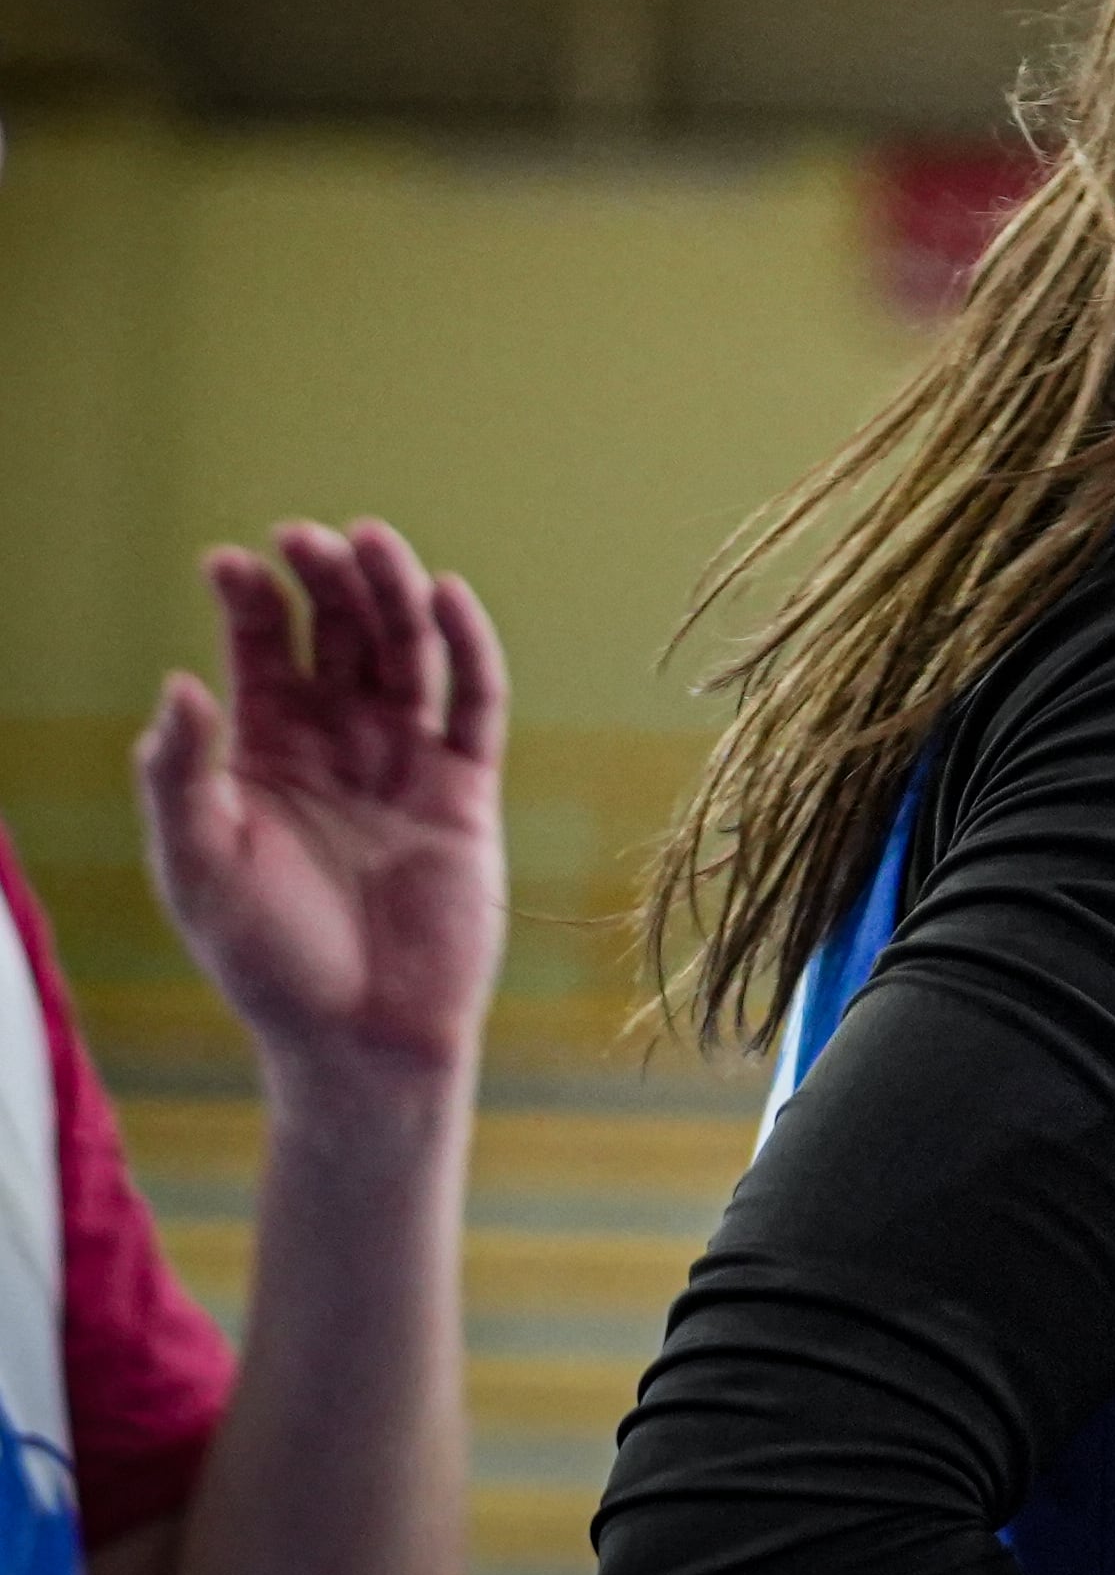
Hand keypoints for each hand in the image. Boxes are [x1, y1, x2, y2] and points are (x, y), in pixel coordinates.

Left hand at [136, 521, 507, 1092]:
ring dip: (390, 594)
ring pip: (405, 653)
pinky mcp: (467, 790)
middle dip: (322, 580)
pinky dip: (467, 647)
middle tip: (302, 537)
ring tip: (369, 542)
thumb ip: (182, 777)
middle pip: (339, 636)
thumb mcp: (196, 867)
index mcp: (267, 756)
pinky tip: (445, 597)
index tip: (230, 562)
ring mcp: (406, 763)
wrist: (360, 1036)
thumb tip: (181, 682)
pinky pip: (473, 703)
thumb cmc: (268, 962)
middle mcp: (339, 746)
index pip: (262, 653)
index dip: (250, 603)